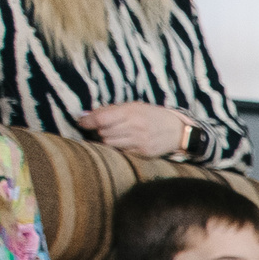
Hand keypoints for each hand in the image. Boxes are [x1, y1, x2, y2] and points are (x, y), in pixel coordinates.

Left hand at [75, 101, 197, 160]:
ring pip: (109, 143)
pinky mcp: (143, 152)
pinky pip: (121, 151)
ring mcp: (140, 141)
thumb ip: (110, 110)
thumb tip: (84, 115)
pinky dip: (118, 147)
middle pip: (103, 132)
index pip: (101, 118)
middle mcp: (135, 127)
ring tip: (112, 134)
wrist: (177, 131)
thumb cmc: (151, 116)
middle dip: (98, 130)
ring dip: (106, 139)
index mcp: (131, 112)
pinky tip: (124, 142)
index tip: (81, 122)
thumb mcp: (133, 107)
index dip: (87, 121)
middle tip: (101, 128)